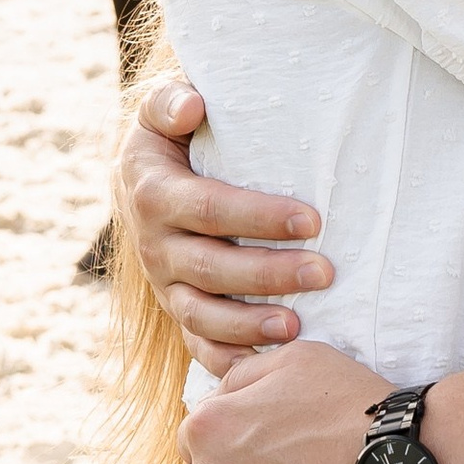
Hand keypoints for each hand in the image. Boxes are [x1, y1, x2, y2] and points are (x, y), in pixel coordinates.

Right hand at [114, 72, 334, 357]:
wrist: (138, 179)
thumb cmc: (170, 137)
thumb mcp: (161, 109)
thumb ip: (169, 99)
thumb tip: (192, 106)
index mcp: (154, 194)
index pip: (210, 209)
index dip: (260, 217)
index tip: (312, 221)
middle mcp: (155, 245)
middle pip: (211, 268)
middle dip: (269, 274)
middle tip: (325, 273)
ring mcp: (165, 284)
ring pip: (202, 315)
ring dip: (249, 325)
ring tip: (297, 328)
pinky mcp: (178, 309)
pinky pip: (198, 344)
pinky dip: (228, 360)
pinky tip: (268, 364)